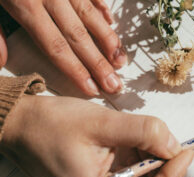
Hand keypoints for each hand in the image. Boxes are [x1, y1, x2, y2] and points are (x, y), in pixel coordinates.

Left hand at [0, 0, 126, 94]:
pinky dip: (101, 6)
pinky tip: (110, 20)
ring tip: (121, 61)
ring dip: (108, 40)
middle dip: (99, 64)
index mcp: (25, 6)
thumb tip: (1, 62)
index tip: (92, 89)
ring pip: (90, 16)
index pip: (56, 48)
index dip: (76, 71)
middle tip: (115, 85)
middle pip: (79, 38)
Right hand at [0, 95, 193, 176]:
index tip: (187, 150)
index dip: (174, 175)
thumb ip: (142, 131)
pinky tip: (134, 138)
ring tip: (147, 134)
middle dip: (163, 165)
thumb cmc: (51, 126)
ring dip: (150, 157)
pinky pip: (128, 172)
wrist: (24, 123)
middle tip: (170, 140)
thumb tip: (173, 143)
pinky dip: (138, 154)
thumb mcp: (101, 124)